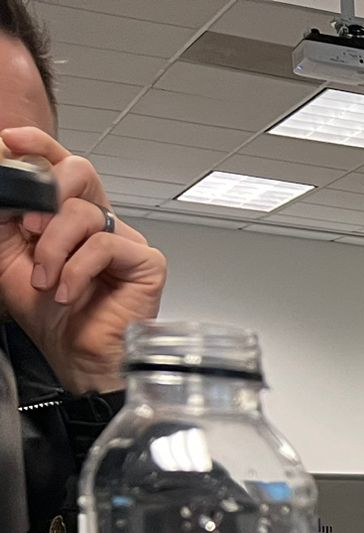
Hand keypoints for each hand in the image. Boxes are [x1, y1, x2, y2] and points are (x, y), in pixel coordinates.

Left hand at [0, 128, 164, 394]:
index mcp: (69, 217)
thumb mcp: (8, 255)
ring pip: (84, 213)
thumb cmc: (49, 315)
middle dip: (46, 191)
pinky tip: (67, 293)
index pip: (61, 166)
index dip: (39, 146)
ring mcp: (125, 241)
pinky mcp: (145, 263)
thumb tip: (4, 177)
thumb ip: (5, 214)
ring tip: (45, 282)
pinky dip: (76, 269)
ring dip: (53, 248)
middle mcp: (100, 223)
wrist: (73, 357)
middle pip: (81, 173)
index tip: (12, 140)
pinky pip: (104, 245)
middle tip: (27, 227)